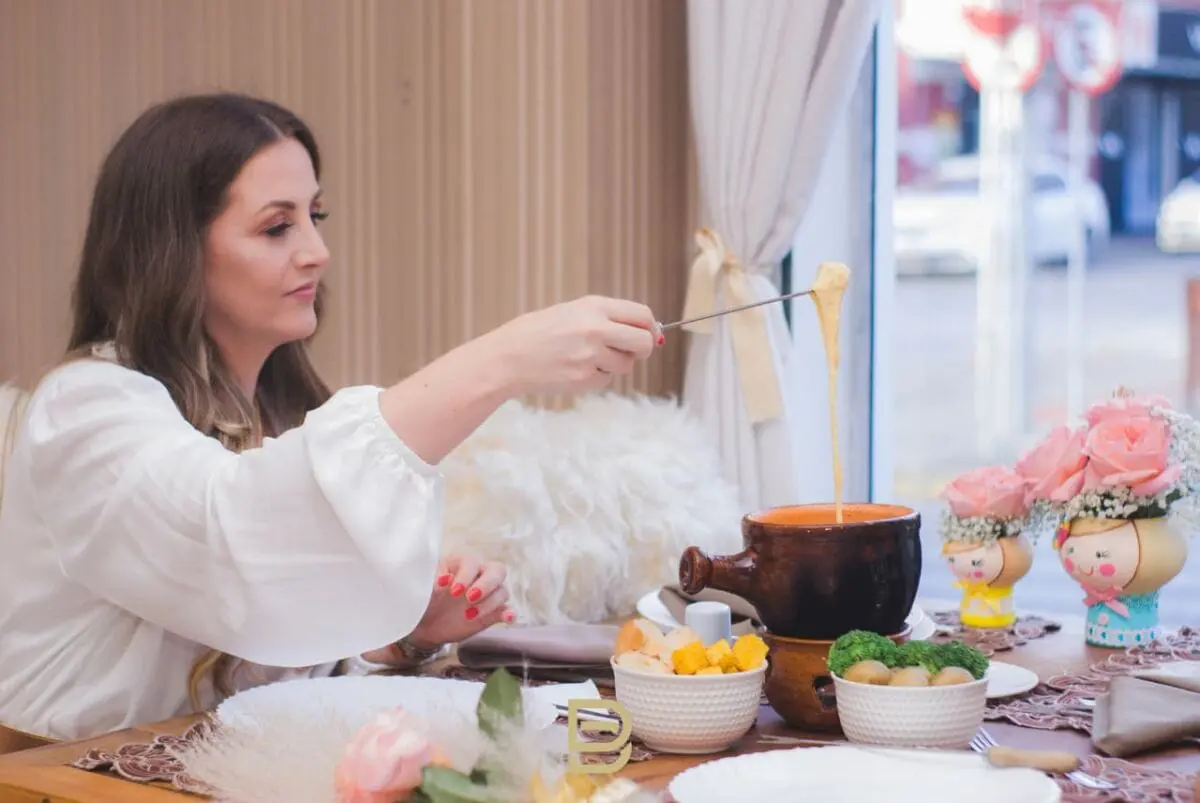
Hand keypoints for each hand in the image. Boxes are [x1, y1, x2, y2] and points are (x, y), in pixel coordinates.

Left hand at [363, 555, 514, 666]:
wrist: (425, 624)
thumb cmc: (425, 599)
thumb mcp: (424, 589)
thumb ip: (432, 583)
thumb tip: (444, 581)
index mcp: (461, 563)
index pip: (472, 561)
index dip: (465, 575)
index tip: (453, 591)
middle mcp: (479, 575)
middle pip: (497, 570)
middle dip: (485, 584)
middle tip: (469, 598)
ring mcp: (488, 594)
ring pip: (502, 591)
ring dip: (489, 604)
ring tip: (468, 616)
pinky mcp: (493, 613)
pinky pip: (507, 610)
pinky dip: (509, 613)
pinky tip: (507, 618)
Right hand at [480, 295, 657, 395]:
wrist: (507, 358)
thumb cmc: (536, 333)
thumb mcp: (571, 312)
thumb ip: (607, 319)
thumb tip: (649, 332)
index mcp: (593, 307)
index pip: (642, 315)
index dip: (650, 327)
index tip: (647, 334)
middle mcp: (595, 329)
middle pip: (644, 343)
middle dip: (642, 350)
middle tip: (629, 351)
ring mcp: (590, 356)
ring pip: (626, 365)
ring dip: (614, 364)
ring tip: (587, 357)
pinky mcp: (583, 379)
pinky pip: (606, 379)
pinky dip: (596, 376)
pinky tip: (574, 368)